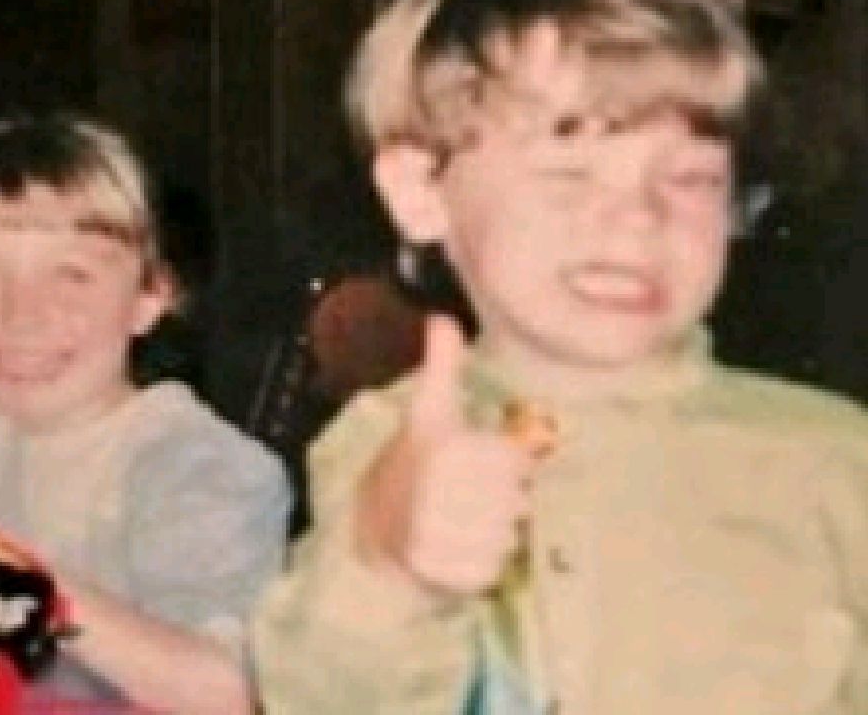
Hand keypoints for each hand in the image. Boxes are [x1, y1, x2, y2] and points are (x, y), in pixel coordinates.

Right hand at [357, 315, 535, 595]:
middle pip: (517, 500)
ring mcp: (442, 538)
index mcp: (444, 449)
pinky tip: (458, 548)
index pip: (516, 462)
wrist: (374, 526)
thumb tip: (442, 317)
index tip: (476, 463)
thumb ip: (442, 366)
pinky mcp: (445, 575)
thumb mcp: (429, 411)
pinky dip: (483, 563)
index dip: (503, 463)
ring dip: (494, 531)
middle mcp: (441, 493)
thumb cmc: (415, 460)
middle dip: (501, 499)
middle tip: (469, 495)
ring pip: (509, 535)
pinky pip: (495, 568)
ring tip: (462, 521)